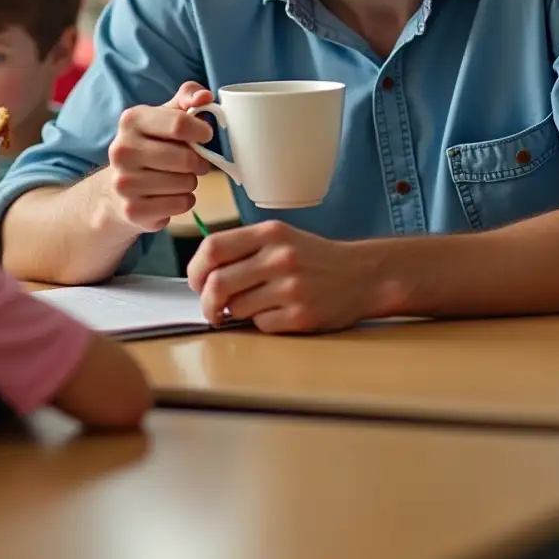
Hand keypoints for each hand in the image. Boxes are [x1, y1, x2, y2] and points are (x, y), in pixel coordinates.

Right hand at [106, 82, 214, 232]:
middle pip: (186, 159)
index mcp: (132, 121)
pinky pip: (181, 204)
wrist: (117, 189)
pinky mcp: (133, 210)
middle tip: (195, 162)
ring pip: (186, 183)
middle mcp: (122, 150)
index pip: (179, 124)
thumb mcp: (166, 115)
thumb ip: (188, 98)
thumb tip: (206, 97)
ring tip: (177, 177)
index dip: (202, 131)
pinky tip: (170, 195)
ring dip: (190, 181)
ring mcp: (124, 182)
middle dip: (199, 161)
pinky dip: (184, 200)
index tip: (206, 135)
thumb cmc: (152, 145)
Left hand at [188, 221, 376, 333]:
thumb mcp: (282, 238)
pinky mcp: (300, 315)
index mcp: (270, 233)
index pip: (213, 247)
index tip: (196, 281)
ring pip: (235, 308)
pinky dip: (262, 323)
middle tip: (212, 308)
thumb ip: (244, 249)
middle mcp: (279, 257)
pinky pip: (260, 325)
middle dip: (207, 302)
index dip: (195, 269)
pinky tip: (279, 313)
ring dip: (237, 312)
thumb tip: (202, 275)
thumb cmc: (315, 258)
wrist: (363, 275)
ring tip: (256, 305)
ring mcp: (291, 288)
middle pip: (217, 283)